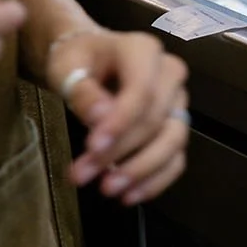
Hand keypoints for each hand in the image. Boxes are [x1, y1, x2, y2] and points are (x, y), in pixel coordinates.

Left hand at [46, 26, 189, 205]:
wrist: (91, 60)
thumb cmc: (78, 60)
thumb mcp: (68, 67)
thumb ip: (83, 91)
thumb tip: (101, 117)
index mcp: (144, 51)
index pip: (142, 89)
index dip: (121, 122)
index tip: (92, 148)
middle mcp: (170, 73)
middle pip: (155, 118)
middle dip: (120, 151)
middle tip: (82, 175)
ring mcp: (178, 101)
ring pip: (173, 140)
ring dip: (141, 169)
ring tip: (107, 190)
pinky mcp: (177, 125)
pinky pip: (177, 157)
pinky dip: (157, 180)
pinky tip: (129, 196)